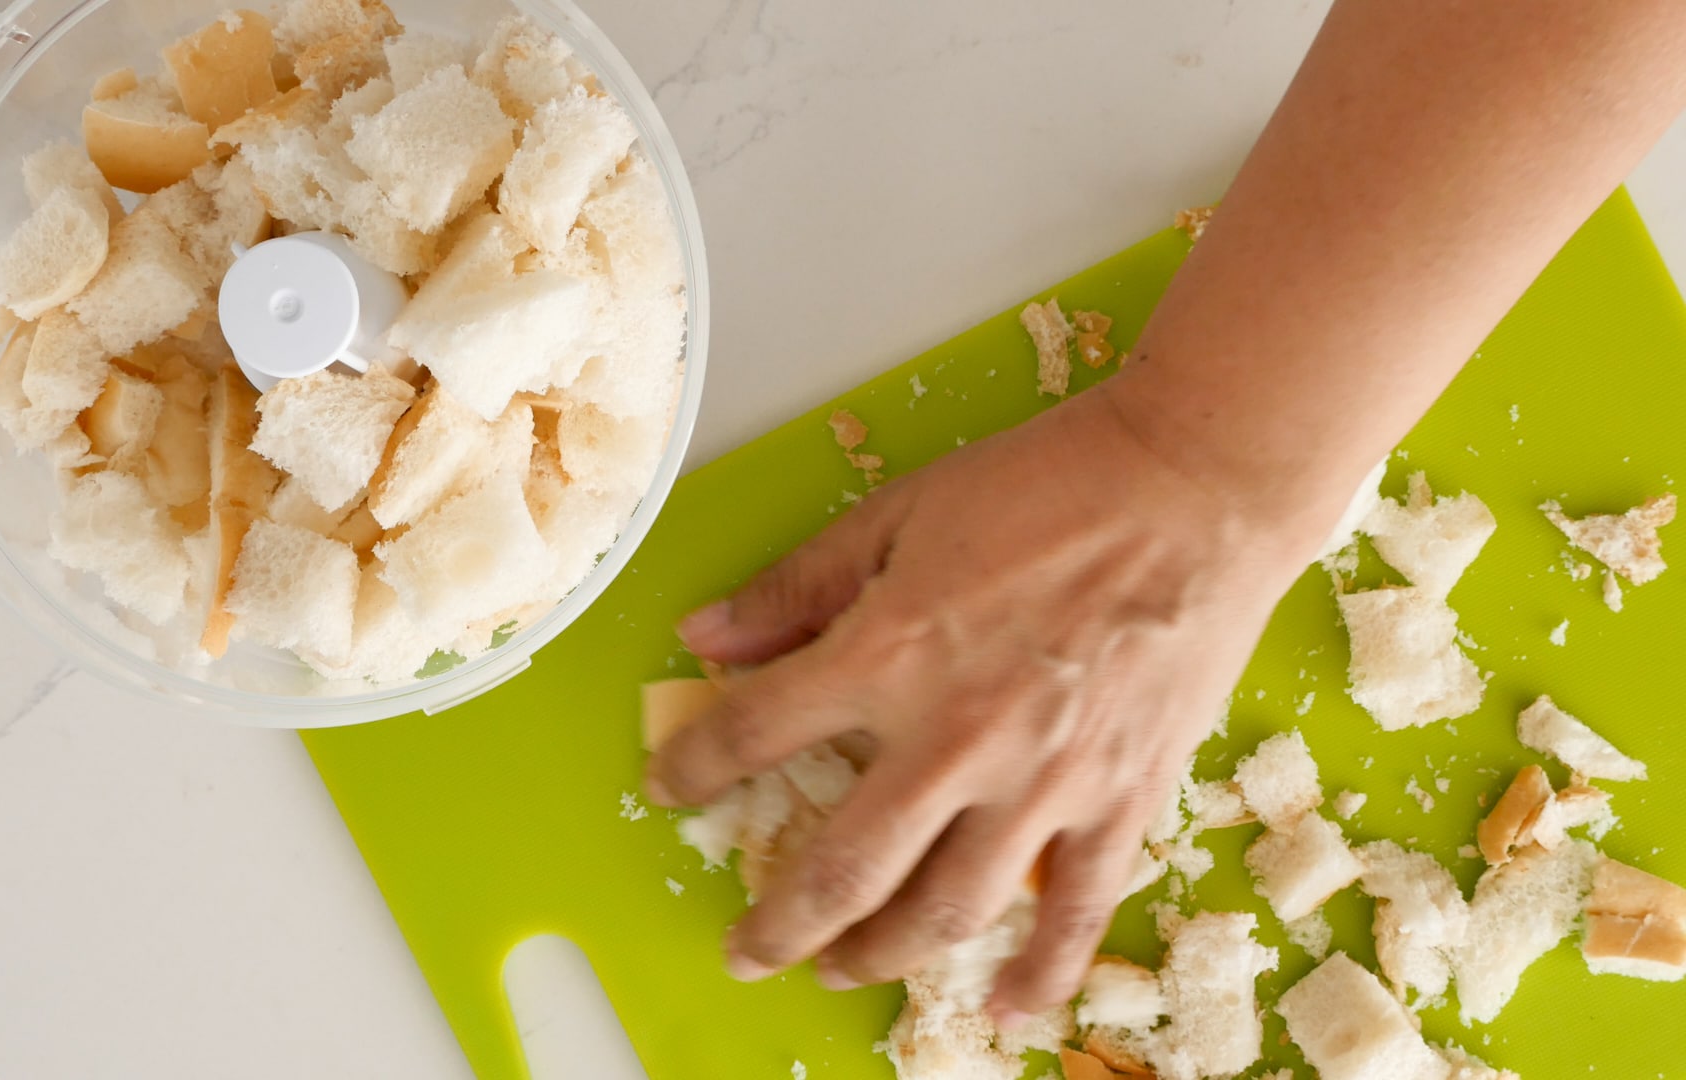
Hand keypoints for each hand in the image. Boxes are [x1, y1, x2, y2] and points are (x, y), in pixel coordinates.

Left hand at [646, 384, 1328, 1026]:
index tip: (671, 787)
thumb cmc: (1048, 485)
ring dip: (882, 953)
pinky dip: (1040, 970)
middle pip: (841, 867)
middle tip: (746, 952)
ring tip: (843, 967)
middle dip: (780, 925)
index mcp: (888, 655)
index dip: (697, 766)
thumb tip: (704, 637)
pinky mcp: (1121, 798)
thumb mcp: (897, 514)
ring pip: (944, 909)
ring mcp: (1043, 782)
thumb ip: (797, 587)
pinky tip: (1005, 1005)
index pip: (756, 734)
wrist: (1194, 486)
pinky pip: (1075, 910)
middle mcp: (954, 739)